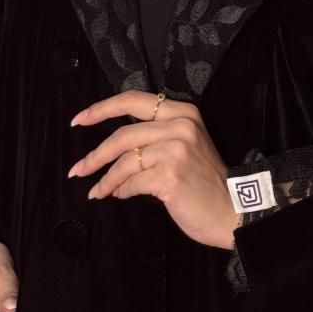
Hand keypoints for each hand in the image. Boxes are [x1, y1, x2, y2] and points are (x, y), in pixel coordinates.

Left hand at [67, 90, 240, 248]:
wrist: (234, 210)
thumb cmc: (207, 183)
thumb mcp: (187, 146)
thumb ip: (155, 138)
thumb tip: (113, 150)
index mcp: (183, 113)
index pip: (133, 100)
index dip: (100, 109)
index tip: (78, 120)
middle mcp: (180, 126)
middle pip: (122, 134)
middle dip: (95, 155)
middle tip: (78, 169)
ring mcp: (175, 151)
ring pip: (124, 161)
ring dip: (105, 179)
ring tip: (97, 190)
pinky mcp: (169, 176)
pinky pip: (132, 182)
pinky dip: (120, 191)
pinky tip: (118, 196)